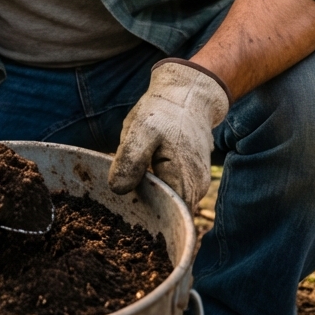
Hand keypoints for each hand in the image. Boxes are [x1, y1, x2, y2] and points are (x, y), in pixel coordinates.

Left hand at [108, 59, 229, 208]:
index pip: (164, 220)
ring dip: (149, 199)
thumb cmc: (163, 112)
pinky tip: (140, 177)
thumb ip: (130, 160)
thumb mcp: (140, 130)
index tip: (120, 214)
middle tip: (119, 201)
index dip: (141, 220)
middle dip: (144, 212)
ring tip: (129, 186)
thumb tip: (117, 189)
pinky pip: (172, 194)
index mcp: (182, 182)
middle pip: (167, 216)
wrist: (187, 94)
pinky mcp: (192, 179)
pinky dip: (156, 190)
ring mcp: (196, 186)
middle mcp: (196, 190)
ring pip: (169, 206)